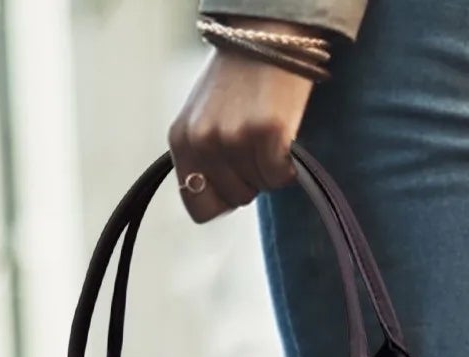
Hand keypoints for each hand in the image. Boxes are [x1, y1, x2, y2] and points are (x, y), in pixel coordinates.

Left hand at [168, 24, 322, 222]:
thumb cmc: (238, 82)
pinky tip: (283, 137)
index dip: (222, 199)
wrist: (266, 38)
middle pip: (234, 199)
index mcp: (180, 139)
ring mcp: (234, 137)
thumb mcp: (204, 119)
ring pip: (259, 188)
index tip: (235, 179)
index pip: (197, 206)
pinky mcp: (266, 133)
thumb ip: (203, 157)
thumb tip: (217, 200)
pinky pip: (280, 177)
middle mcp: (202, 140)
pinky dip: (288, 166)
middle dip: (249, 180)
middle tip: (255, 144)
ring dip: (269, 168)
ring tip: (267, 133)